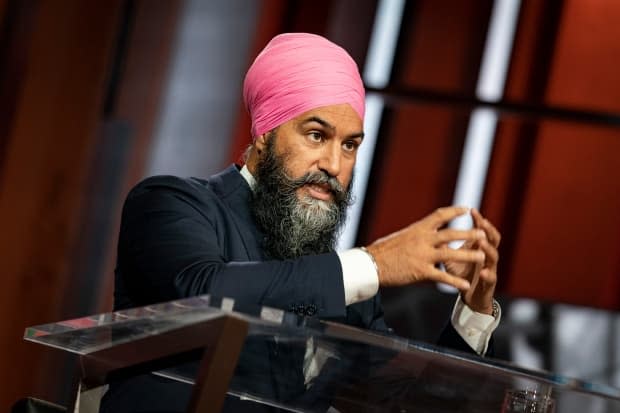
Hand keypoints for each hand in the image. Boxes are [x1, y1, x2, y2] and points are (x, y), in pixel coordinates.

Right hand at [365, 207, 486, 290]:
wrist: (371, 264)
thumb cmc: (383, 251)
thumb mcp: (401, 237)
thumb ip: (416, 235)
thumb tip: (424, 231)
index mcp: (418, 229)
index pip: (440, 215)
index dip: (454, 211)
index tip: (467, 208)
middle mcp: (422, 239)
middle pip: (450, 234)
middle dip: (468, 233)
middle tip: (483, 233)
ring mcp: (422, 255)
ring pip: (450, 253)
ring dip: (468, 255)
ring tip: (482, 257)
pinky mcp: (421, 271)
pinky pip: (442, 276)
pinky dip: (455, 281)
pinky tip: (466, 285)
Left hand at [444, 209, 499, 313]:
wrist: (470, 295)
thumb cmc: (461, 273)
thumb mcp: (450, 257)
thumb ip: (444, 245)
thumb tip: (432, 231)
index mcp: (478, 247)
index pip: (481, 229)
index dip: (478, 220)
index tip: (472, 210)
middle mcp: (487, 255)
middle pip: (492, 239)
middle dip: (488, 230)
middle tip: (482, 222)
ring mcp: (490, 269)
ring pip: (494, 256)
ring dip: (488, 249)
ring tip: (482, 242)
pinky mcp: (489, 283)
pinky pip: (491, 278)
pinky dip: (487, 274)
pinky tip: (483, 272)